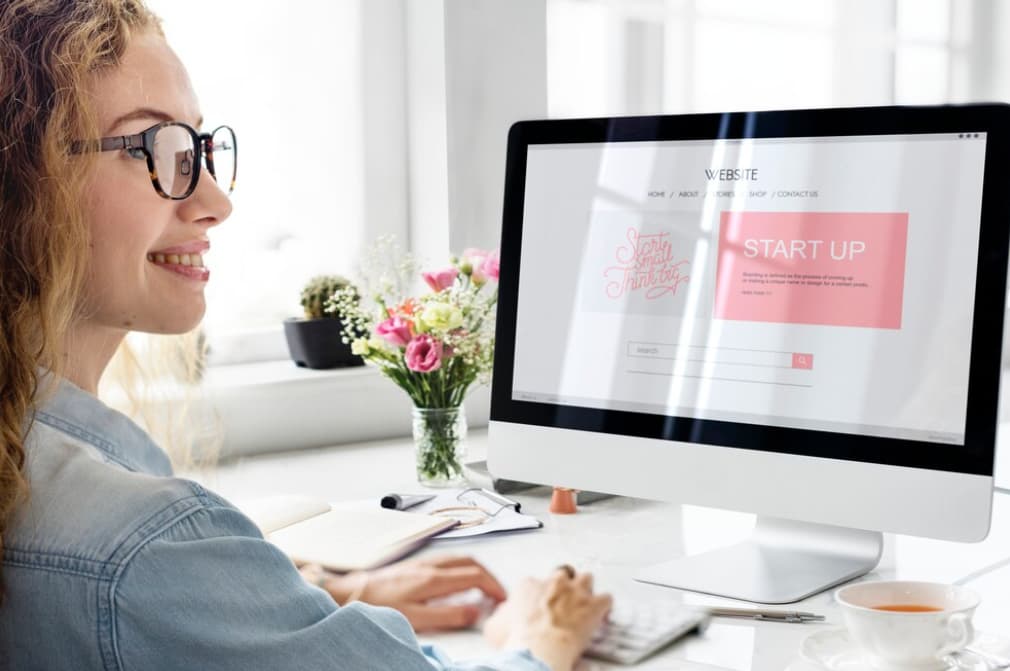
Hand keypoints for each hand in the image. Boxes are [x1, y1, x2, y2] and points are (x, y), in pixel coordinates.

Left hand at [303, 555, 506, 631]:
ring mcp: (424, 562)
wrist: (353, 592)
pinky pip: (449, 560)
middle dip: (490, 576)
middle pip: (472, 563)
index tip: (502, 599)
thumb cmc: (380, 605)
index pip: (476, 575)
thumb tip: (475, 611)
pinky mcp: (416, 564)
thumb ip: (448, 614)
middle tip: (498, 593)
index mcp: (434, 578)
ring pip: (461, 559)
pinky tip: (459, 580)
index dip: (494, 587)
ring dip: (477, 570)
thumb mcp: (416, 618)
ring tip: (484, 586)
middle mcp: (431, 565)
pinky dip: (463, 568)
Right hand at [483, 566, 611, 670]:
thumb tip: (501, 615)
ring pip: (586, 578)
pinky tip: (602, 615)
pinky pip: (606, 599)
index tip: (540, 606)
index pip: (535, 582)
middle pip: (563, 574)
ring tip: (585, 603)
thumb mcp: (495, 627)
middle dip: (564, 585)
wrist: (538, 650)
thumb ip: (500, 615)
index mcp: (529, 585)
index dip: (540, 595)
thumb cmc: (518, 640)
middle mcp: (553, 582)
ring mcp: (575, 592)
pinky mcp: (593, 605)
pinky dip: (605, 607)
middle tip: (563, 601)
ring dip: (586, 590)